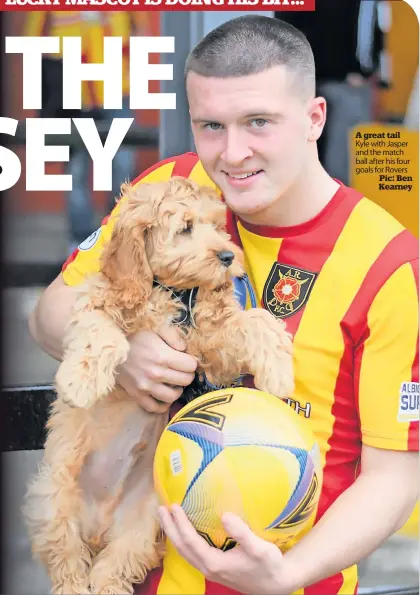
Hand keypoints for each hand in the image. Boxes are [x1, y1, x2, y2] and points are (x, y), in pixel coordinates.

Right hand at [116, 326, 196, 412]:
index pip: (191, 365)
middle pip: (185, 380)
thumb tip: (185, 349)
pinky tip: (164, 395)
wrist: (110, 350)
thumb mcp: (155, 329)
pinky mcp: (137, 396)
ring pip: (173, 396)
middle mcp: (156, 374)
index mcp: (162, 356)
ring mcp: (146, 387)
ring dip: (177, 389)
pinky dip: (163, 404)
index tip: (186, 359)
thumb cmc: (135, 338)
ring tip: (173, 382)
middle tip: (181, 370)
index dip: (191, 361)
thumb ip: (174, 336)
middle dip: (187, 374)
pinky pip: (156, 408)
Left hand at [158, 504, 295, 594]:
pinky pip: (191, 553)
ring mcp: (209, 570)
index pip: (190, 541)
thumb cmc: (269, 564)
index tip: (173, 506)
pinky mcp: (214, 568)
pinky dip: (183, 540)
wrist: (276, 584)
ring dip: (173, 533)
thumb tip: (225, 515)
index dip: (180, 523)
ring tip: (166, 517)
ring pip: (184, 552)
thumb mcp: (259, 548)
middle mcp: (208, 568)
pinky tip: (183, 530)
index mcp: (215, 563)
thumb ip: (242, 533)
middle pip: (181, 547)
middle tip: (160, 509)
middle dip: (169, 528)